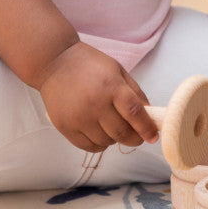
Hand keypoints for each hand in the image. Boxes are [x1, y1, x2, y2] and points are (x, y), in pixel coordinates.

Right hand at [38, 42, 158, 151]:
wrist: (54, 62)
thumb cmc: (89, 65)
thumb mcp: (118, 71)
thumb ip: (136, 93)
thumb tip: (150, 116)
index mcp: (112, 87)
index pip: (135, 113)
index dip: (147, 128)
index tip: (153, 137)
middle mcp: (95, 103)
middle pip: (122, 133)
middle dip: (134, 139)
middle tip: (137, 136)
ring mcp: (78, 117)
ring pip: (107, 142)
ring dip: (115, 140)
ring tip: (113, 127)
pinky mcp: (65, 126)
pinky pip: (89, 147)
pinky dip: (100, 145)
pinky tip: (100, 133)